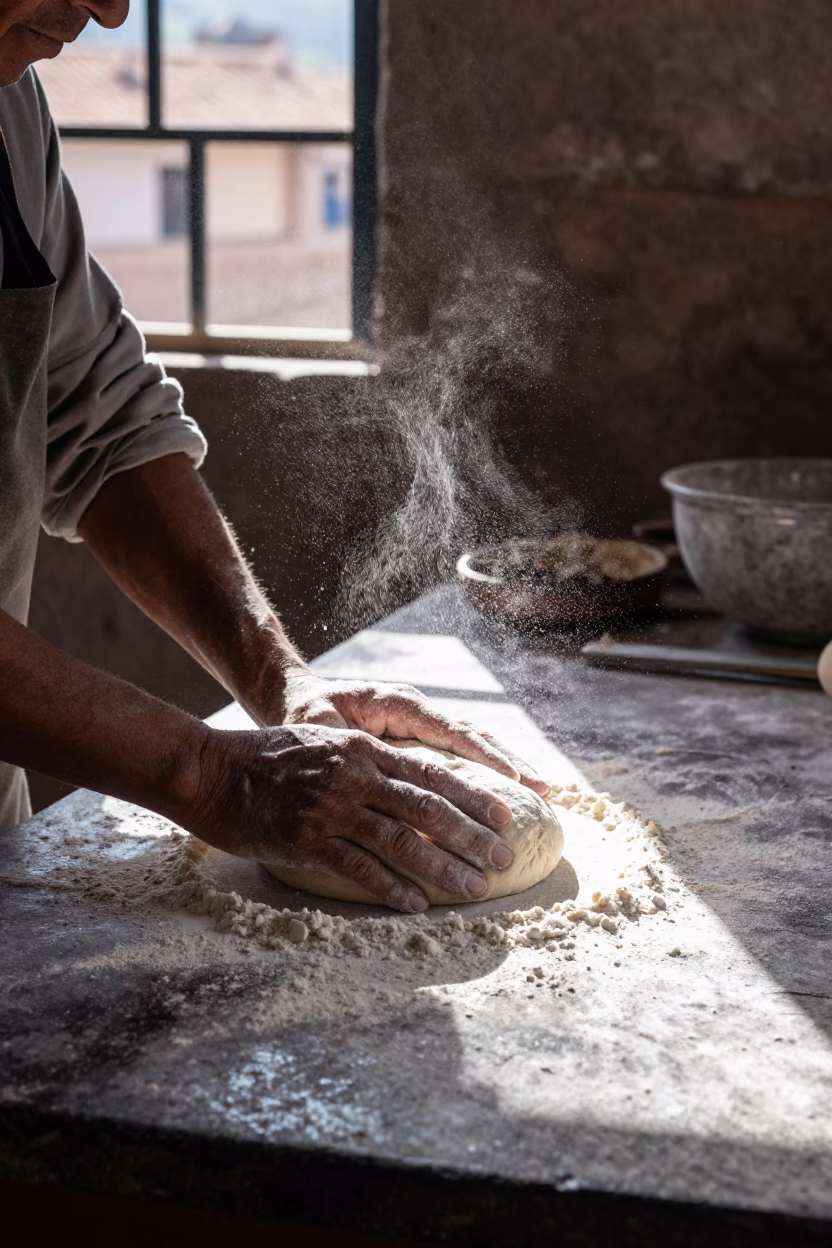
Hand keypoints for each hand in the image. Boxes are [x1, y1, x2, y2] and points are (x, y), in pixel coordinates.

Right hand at [185, 724, 517, 911]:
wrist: (210, 770)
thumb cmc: (267, 757)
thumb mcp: (325, 742)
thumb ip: (366, 760)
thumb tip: (410, 783)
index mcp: (363, 749)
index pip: (432, 774)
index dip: (473, 797)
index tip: (506, 818)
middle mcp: (354, 776)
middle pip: (427, 810)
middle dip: (472, 837)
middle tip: (504, 860)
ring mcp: (331, 810)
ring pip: (402, 843)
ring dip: (444, 869)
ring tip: (476, 889)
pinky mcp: (306, 841)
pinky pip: (360, 869)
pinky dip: (392, 888)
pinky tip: (417, 904)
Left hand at [277, 669, 549, 796]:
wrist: (294, 695)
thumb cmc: (304, 715)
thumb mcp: (319, 730)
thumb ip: (345, 747)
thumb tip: (369, 770)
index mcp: (397, 704)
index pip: (450, 731)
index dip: (484, 757)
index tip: (514, 780)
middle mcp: (417, 710)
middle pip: (473, 735)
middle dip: (509, 763)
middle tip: (544, 790)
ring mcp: (422, 722)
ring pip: (473, 742)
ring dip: (506, 766)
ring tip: (542, 789)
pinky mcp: (421, 735)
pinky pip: (460, 752)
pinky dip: (486, 769)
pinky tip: (509, 790)